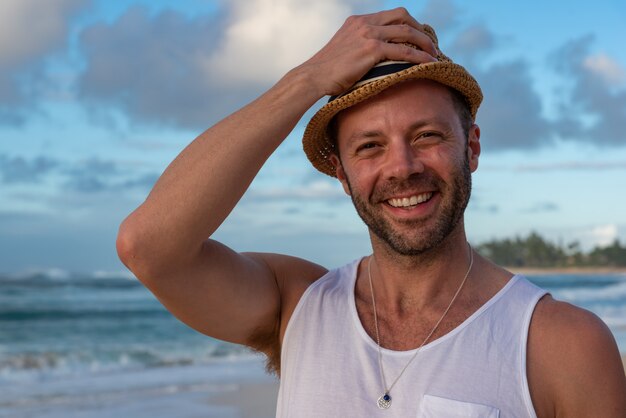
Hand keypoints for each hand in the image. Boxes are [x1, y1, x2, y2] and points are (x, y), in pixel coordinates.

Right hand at [300, 7, 437, 96]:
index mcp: (358, 21)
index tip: (419, 38)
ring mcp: (368, 34)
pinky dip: (419, 57)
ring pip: (407, 32)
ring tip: (435, 55)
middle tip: (430, 45)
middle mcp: (364, 23)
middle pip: (402, 16)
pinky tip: (429, 64)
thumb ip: (359, 46)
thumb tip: (374, 59)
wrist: (313, 77)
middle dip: (420, 30)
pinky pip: (403, 51)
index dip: (409, 25)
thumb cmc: (327, 71)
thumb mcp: (344, 50)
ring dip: (425, 43)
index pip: (391, 15)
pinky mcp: (371, 50)